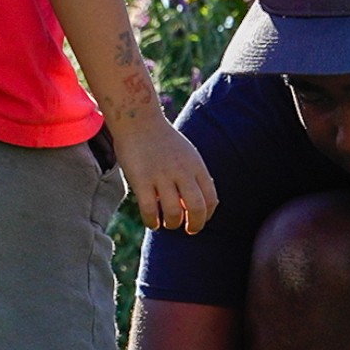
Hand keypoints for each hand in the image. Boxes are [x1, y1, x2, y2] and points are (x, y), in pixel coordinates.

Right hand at [109, 118, 216, 233]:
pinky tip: (153, 222)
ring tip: (168, 223)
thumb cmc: (164, 141)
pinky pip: (149, 210)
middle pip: (197, 208)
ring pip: (173, 213)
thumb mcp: (187, 154)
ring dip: (173, 224)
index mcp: (196, 166)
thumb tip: (200, 206)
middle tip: (189, 230)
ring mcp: (161, 176)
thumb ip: (195, 177)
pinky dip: (153, 222)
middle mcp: (181, 172)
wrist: (138, 120)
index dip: (207, 215)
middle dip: (195, 225)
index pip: (211, 199)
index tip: (199, 219)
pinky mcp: (141, 180)